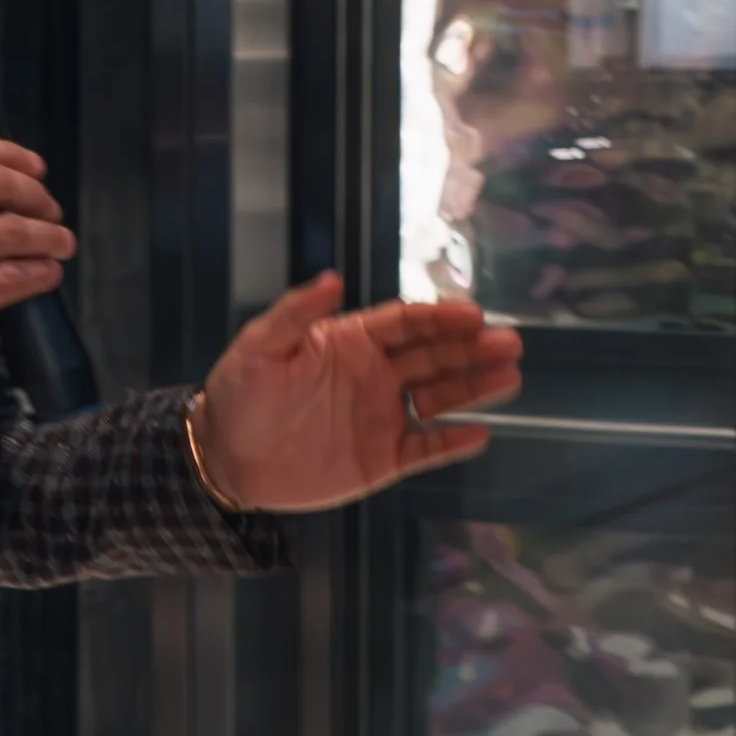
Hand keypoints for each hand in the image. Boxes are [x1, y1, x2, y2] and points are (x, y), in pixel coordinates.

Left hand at [192, 269, 520, 513]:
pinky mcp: (382, 458)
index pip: (406, 322)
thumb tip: (332, 277)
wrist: (225, 458)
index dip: (440, 317)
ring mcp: (382, 416)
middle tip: (508, 343)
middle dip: (472, 348)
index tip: (473, 314)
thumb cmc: (238, 395)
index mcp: (351, 342)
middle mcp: (375, 375)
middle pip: (434, 355)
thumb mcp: (259, 348)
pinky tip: (481, 432)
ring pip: (440, 397)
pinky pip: (426, 449)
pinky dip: (453, 442)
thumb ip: (296, 313)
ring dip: (475, 387)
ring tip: (510, 376)